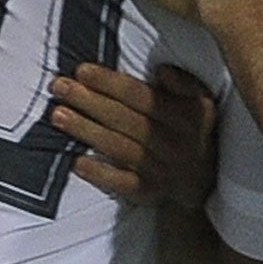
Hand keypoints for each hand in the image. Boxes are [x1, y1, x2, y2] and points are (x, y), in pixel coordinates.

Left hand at [51, 62, 215, 207]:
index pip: (143, 97)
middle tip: (58, 87)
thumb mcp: (202, 102)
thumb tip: (161, 71)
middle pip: (125, 120)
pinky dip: (100, 174)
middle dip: (89, 101)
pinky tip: (76, 162)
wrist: (205, 182)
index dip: (111, 83)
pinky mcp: (150, 193)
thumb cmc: (193, 130)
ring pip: (120, 148)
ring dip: (87, 131)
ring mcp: (162, 170)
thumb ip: (185, 84)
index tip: (81, 71)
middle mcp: (175, 144)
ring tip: (57, 115)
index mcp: (187, 117)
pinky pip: (124, 184)